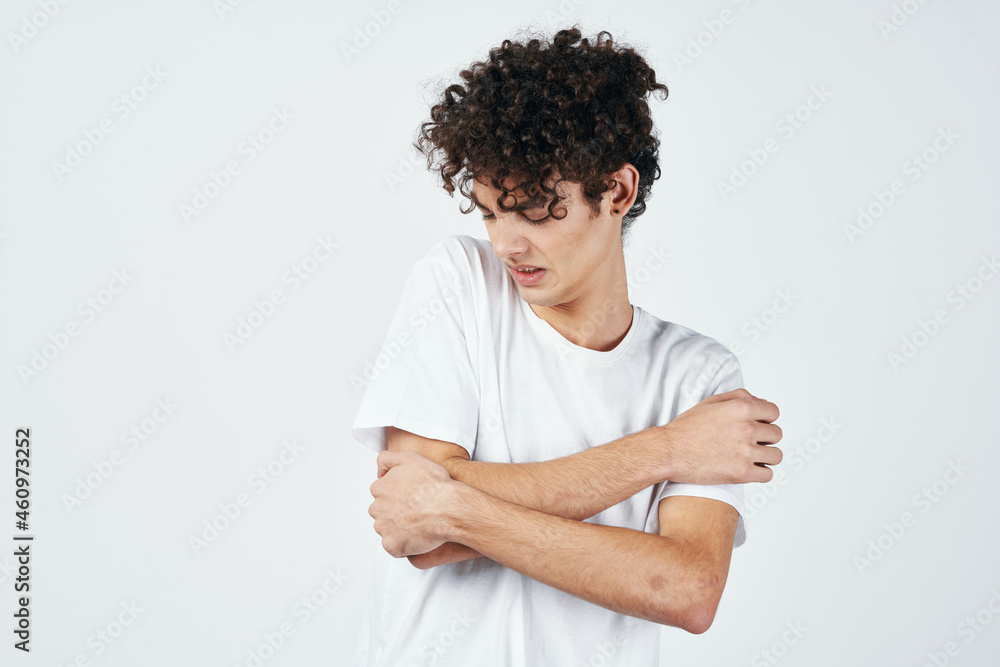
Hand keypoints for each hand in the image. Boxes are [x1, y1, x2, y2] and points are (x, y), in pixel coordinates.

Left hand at [368, 450, 457, 557]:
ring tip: (419, 523)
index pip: (381, 493)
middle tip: (416, 510)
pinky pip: (394, 547)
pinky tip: (418, 536)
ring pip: (388, 529)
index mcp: (379, 488)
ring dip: (399, 527)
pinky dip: (404, 544)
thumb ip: (387, 459)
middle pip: (382, 511)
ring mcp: (383, 528)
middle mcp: (377, 508)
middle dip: (395, 511)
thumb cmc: (434, 485)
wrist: (448, 508)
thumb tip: (379, 470)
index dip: (397, 494)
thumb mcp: (410, 458)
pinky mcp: (392, 545)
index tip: (410, 497)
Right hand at [657, 388, 781, 484]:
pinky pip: (767, 474)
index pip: (774, 413)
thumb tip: (761, 403)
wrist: (669, 452)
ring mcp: (745, 452)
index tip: (760, 425)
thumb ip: (739, 397)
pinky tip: (749, 468)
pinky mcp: (741, 473)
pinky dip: (761, 473)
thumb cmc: (686, 429)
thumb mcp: (711, 402)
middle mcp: (746, 428)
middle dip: (766, 438)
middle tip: (752, 442)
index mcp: (740, 408)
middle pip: (777, 434)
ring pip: (776, 455)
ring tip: (752, 456)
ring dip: (766, 456)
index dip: (767, 419)